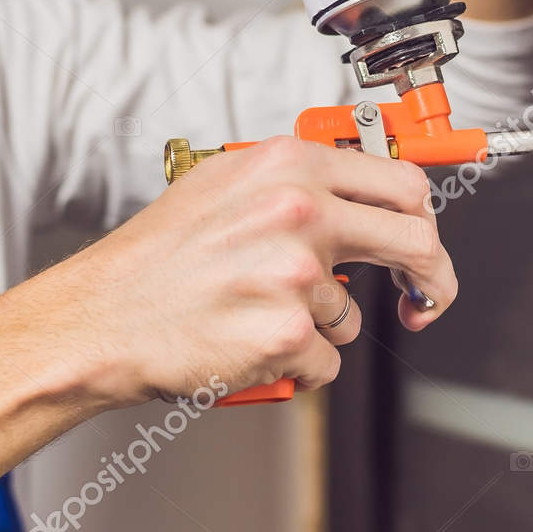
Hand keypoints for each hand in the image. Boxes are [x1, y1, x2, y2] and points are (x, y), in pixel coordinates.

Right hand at [42, 138, 456, 408]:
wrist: (101, 318)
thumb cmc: (156, 259)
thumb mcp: (226, 185)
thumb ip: (296, 180)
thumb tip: (360, 190)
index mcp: (290, 166)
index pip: (401, 183)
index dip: (423, 218)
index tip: (423, 238)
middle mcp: (300, 211)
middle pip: (417, 243)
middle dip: (432, 279)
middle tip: (422, 299)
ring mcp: (296, 275)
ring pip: (353, 315)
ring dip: (320, 327)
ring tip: (257, 316)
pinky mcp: (288, 334)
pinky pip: (327, 361)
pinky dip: (297, 365)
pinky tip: (251, 345)